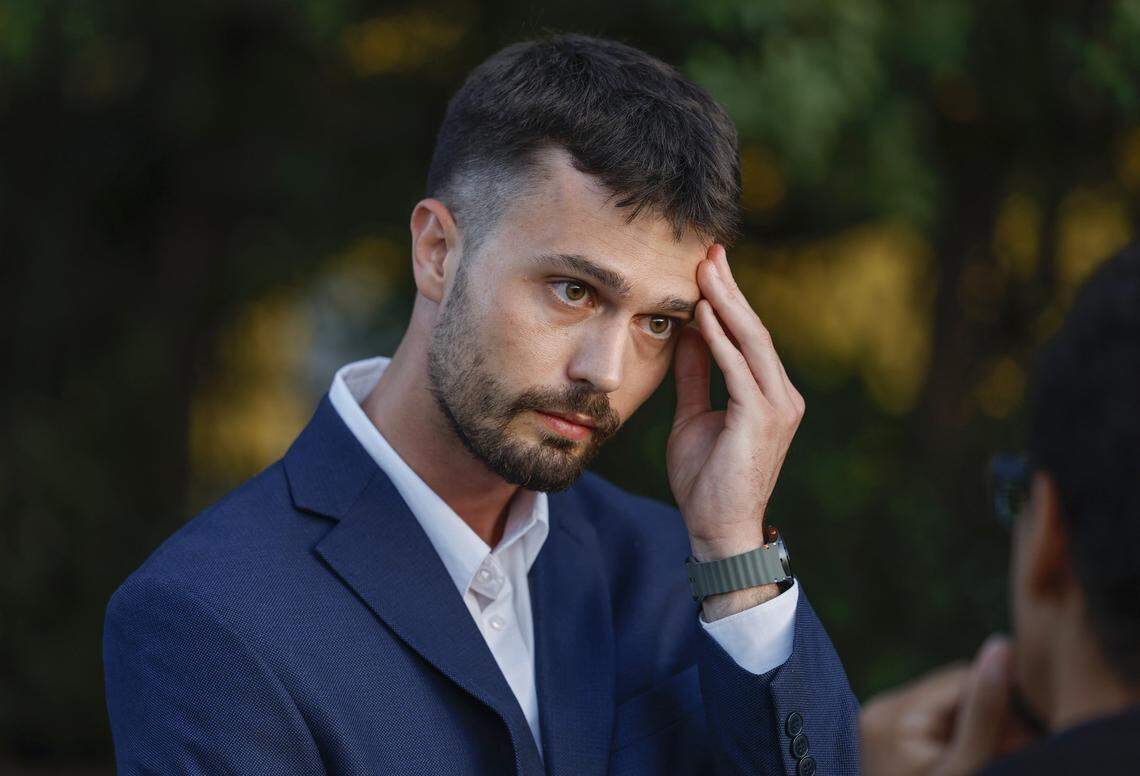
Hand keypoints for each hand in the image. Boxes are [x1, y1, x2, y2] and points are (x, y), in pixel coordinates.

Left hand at [667, 244, 804, 616]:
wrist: (718, 529)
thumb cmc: (706, 480)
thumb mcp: (694, 416)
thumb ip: (695, 375)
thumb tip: (687, 332)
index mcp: (769, 394)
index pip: (749, 336)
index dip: (729, 299)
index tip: (706, 265)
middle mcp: (782, 396)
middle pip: (755, 330)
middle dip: (729, 288)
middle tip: (708, 250)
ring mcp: (778, 407)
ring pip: (752, 342)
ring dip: (726, 303)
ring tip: (705, 268)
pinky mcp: (762, 419)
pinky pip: (739, 369)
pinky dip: (720, 339)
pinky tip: (703, 313)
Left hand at [860, 635, 1039, 775]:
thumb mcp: (965, 768)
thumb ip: (985, 712)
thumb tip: (1001, 647)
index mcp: (892, 712)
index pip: (961, 678)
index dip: (1002, 702)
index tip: (1027, 741)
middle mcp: (878, 709)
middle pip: (953, 693)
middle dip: (990, 720)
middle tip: (1015, 755)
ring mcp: (878, 725)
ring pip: (946, 711)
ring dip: (978, 732)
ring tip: (990, 761)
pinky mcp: (885, 741)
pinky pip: (931, 728)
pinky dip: (958, 743)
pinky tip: (972, 762)